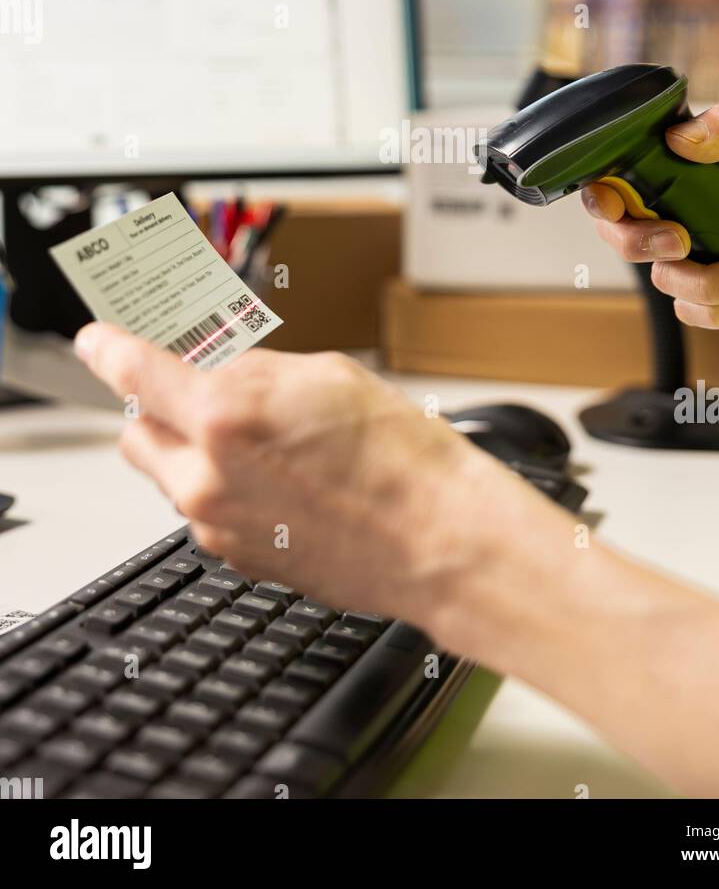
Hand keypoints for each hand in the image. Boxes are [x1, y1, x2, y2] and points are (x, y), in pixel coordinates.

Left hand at [73, 324, 543, 635]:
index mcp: (223, 416)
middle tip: (203, 393)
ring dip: (196, 453)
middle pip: (136, 434)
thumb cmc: (399, 458)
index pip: (134, 373)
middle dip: (159, 409)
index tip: (97, 342)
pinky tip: (284, 482)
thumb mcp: (324, 374)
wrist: (437, 539)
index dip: (108, 350)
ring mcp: (218, 525)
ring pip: (171, 477)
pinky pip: (206, 512)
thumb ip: (254, 371)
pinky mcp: (238, 558)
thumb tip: (217, 371)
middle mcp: (205, 477)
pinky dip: (225, 490)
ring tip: (265, 443)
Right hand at [581, 102, 718, 330]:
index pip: (620, 177)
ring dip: (706, 283)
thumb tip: (683, 136)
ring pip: (663, 281)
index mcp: (688, 168)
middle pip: (622, 235)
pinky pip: (694, 313)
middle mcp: (685, 211)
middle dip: (640, 244)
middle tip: (680, 239)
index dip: (603, 194)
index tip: (617, 202)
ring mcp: (701, 255)